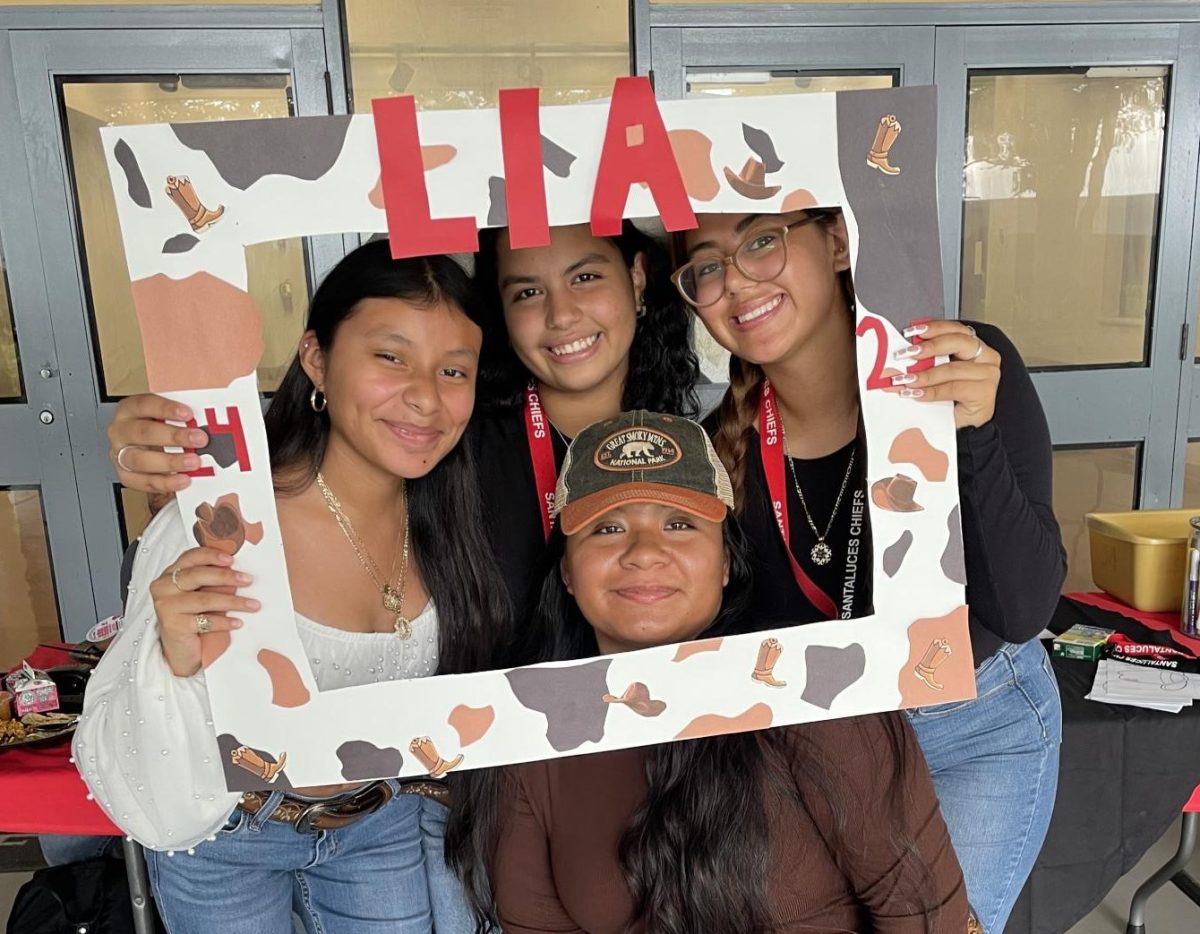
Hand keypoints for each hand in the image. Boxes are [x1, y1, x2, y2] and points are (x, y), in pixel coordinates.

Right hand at [108, 394, 209, 494]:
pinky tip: (183, 480)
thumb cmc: (158, 426)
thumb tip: (208, 418)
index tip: (188, 414)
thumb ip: (181, 416)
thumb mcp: (166, 415)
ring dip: (170, 462)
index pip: (144, 404)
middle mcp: (120, 431)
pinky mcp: (126, 475)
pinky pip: (144, 481)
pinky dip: (165, 482)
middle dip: (174, 436)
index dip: (166, 409)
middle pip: (143, 432)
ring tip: (194, 462)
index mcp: (129, 409)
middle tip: (200, 439)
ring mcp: (120, 454)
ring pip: (140, 460)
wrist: (144, 447)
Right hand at [150, 548, 257, 676]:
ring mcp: (166, 607)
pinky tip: (238, 622)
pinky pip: (204, 621)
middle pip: (197, 576)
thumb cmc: (192, 615)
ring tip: (253, 605)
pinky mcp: (173, 626)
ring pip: (204, 599)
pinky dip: (224, 621)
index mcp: (170, 573)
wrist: (179, 649)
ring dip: (232, 602)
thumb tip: (240, 571)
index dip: (211, 555)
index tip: (231, 559)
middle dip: (226, 577)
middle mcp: (164, 587)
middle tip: (248, 580)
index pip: (190, 557)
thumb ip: (210, 579)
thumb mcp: (199, 592)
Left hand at [890, 320, 999, 428]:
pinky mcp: (985, 393)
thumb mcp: (936, 374)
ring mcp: (988, 374)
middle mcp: (985, 356)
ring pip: (953, 368)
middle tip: (907, 354)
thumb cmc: (950, 398)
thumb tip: (899, 358)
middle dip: (930, 347)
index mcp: (974, 345)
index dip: (934, 327)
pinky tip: (917, 394)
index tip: (912, 331)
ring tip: (906, 380)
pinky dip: (932, 392)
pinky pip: (953, 388)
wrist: (963, 425)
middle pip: (958, 342)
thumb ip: (925, 362)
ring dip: (925, 375)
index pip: (955, 329)